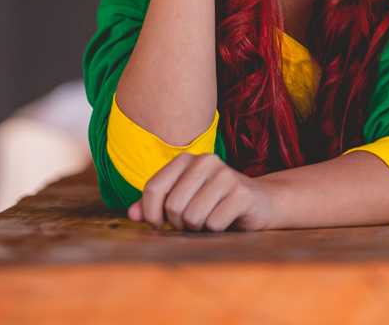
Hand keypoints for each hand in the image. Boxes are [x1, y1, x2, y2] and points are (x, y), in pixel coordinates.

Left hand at [127, 153, 275, 231]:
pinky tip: (226, 219)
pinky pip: (214, 223)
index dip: (151, 213)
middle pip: (173, 205)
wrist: (257, 202)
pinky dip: (216, 229)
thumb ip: (154, 207)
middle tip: (191, 222)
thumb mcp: (181, 201)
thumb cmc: (212, 203)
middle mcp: (205, 161)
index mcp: (186, 159)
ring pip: (192, 216)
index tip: (160, 224)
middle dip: (178, 223)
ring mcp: (225, 175)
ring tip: (208, 218)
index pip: (153, 187)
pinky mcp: (241, 193)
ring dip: (198, 227)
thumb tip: (131, 215)